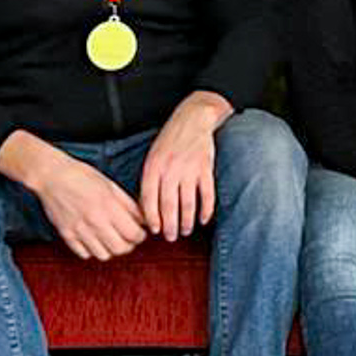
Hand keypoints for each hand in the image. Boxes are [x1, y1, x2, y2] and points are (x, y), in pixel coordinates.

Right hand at [32, 151, 148, 260]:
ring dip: (111, 250)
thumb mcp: (111, 186)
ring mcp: (79, 230)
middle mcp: (95, 221)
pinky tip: (94, 240)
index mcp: (109, 206)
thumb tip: (143, 220)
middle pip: (120, 249)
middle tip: (128, 238)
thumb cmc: (83, 176)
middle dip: (129, 245)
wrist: (52, 176)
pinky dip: (92, 251)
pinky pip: (84, 254)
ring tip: (111, 239)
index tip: (140, 232)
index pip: (133, 234)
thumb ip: (129, 205)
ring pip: (103, 255)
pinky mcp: (66, 235)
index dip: (141, 236)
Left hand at [140, 92, 230, 238]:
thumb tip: (148, 208)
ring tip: (186, 230)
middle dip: (170, 225)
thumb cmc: (170, 139)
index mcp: (154, 166)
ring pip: (188, 203)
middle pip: (169, 205)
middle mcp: (170, 169)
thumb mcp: (153, 156)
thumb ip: (150, 179)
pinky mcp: (206, 168)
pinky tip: (204, 219)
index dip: (152, 217)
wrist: (193, 118)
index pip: (149, 199)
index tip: (155, 230)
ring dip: (187, 221)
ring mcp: (190, 169)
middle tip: (171, 237)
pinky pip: (207, 194)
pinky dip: (206, 210)